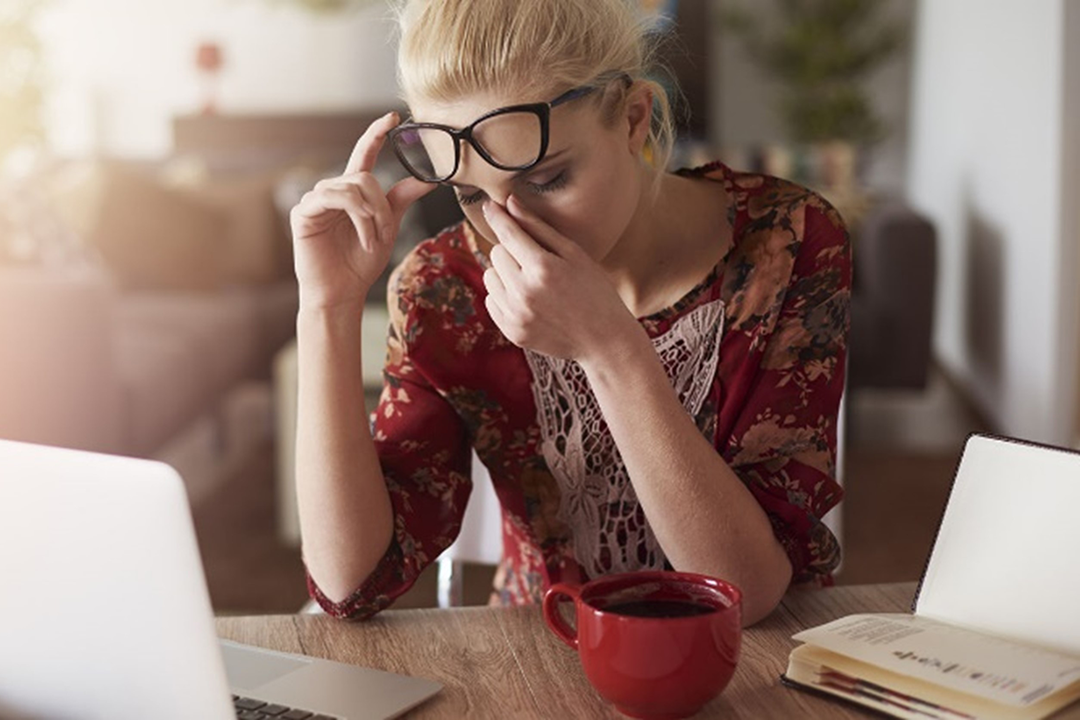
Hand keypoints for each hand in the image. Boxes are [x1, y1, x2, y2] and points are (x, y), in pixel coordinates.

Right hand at [290, 112, 434, 310]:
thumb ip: (401, 200)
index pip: (365, 155)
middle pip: (365, 177)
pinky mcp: (303, 212)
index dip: (376, 134)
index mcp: (352, 193)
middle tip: (385, 232)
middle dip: (382, 206)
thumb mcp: (388, 227)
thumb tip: (427, 179)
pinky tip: (362, 239)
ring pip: (352, 187)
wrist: (342, 292)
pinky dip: (357, 218)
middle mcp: (333, 191)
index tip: (393, 117)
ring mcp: (315, 200)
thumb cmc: (360, 263)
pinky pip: (334, 199)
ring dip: (371, 215)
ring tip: (373, 240)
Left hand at [481, 196, 641, 361]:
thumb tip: (510, 203)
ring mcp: (516, 314)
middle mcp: (524, 292)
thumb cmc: (595, 291)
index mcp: (543, 268)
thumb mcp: (574, 254)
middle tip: (536, 260)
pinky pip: (491, 300)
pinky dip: (504, 295)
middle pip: (496, 253)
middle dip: (512, 250)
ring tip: (532, 281)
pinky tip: (528, 299)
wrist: (604, 340)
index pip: (508, 233)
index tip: (490, 205)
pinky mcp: (512, 331)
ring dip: (505, 273)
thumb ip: (539, 228)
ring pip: (490, 276)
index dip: (497, 216)